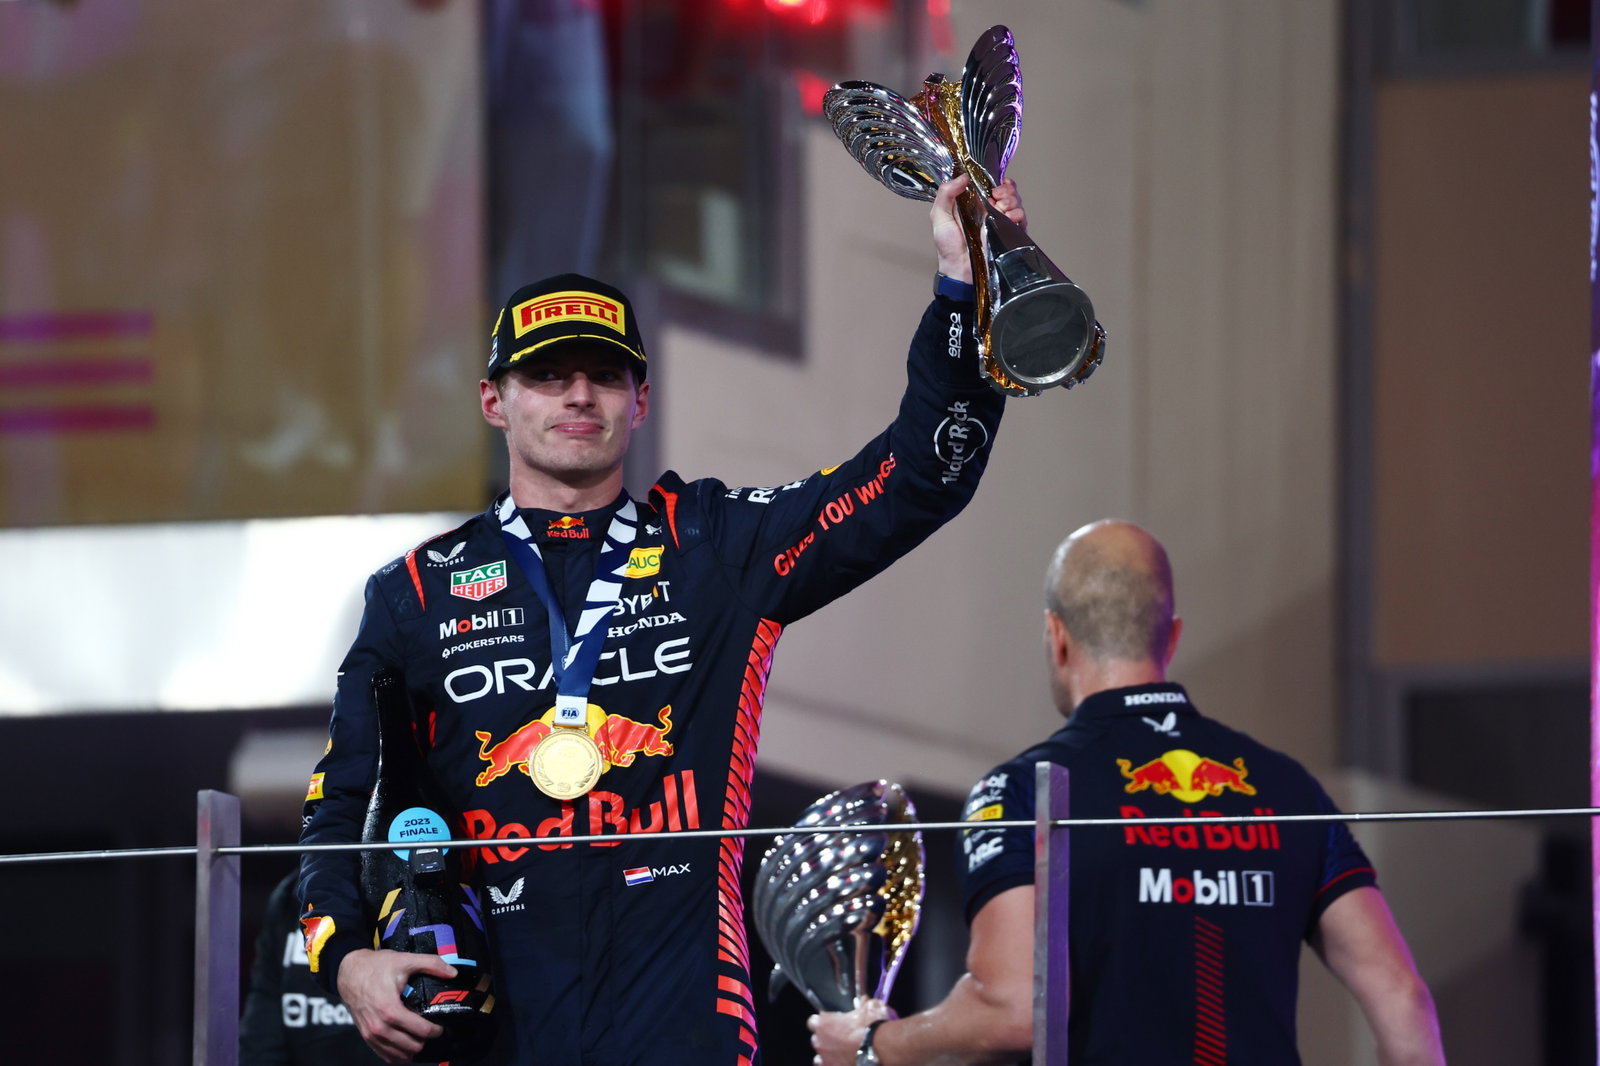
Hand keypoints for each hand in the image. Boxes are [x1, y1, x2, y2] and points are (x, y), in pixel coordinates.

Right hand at [335, 948, 455, 1062]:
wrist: (349, 972)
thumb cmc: (375, 967)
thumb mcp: (405, 960)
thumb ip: (432, 964)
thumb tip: (453, 973)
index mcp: (391, 1010)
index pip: (421, 1030)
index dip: (436, 1030)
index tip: (440, 1026)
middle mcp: (380, 1027)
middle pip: (412, 1046)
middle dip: (425, 1040)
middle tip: (431, 1030)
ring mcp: (371, 1034)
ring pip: (399, 1055)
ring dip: (412, 1049)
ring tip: (420, 1037)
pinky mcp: (366, 1036)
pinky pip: (385, 1055)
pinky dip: (398, 1054)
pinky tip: (406, 1046)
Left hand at [808, 998, 893, 1065]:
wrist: (881, 1047)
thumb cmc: (872, 1026)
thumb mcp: (870, 1008)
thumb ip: (863, 1004)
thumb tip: (864, 1001)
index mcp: (823, 1024)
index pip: (813, 1022)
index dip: (824, 1022)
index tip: (832, 1022)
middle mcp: (820, 1042)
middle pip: (817, 1039)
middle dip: (827, 1039)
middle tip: (841, 1038)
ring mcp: (826, 1059)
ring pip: (819, 1058)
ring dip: (829, 1055)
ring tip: (842, 1054)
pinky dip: (835, 1065)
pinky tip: (846, 1062)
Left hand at [931, 175, 1026, 282]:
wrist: (959, 270)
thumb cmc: (948, 247)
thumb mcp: (939, 216)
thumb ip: (946, 193)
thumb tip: (963, 176)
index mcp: (974, 204)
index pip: (991, 185)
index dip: (996, 181)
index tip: (993, 185)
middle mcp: (989, 211)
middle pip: (1007, 192)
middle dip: (1006, 190)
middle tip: (996, 196)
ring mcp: (1000, 223)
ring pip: (1016, 203)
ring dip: (1012, 201)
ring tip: (1001, 208)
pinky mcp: (1009, 235)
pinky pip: (1021, 220)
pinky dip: (1018, 215)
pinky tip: (1008, 218)